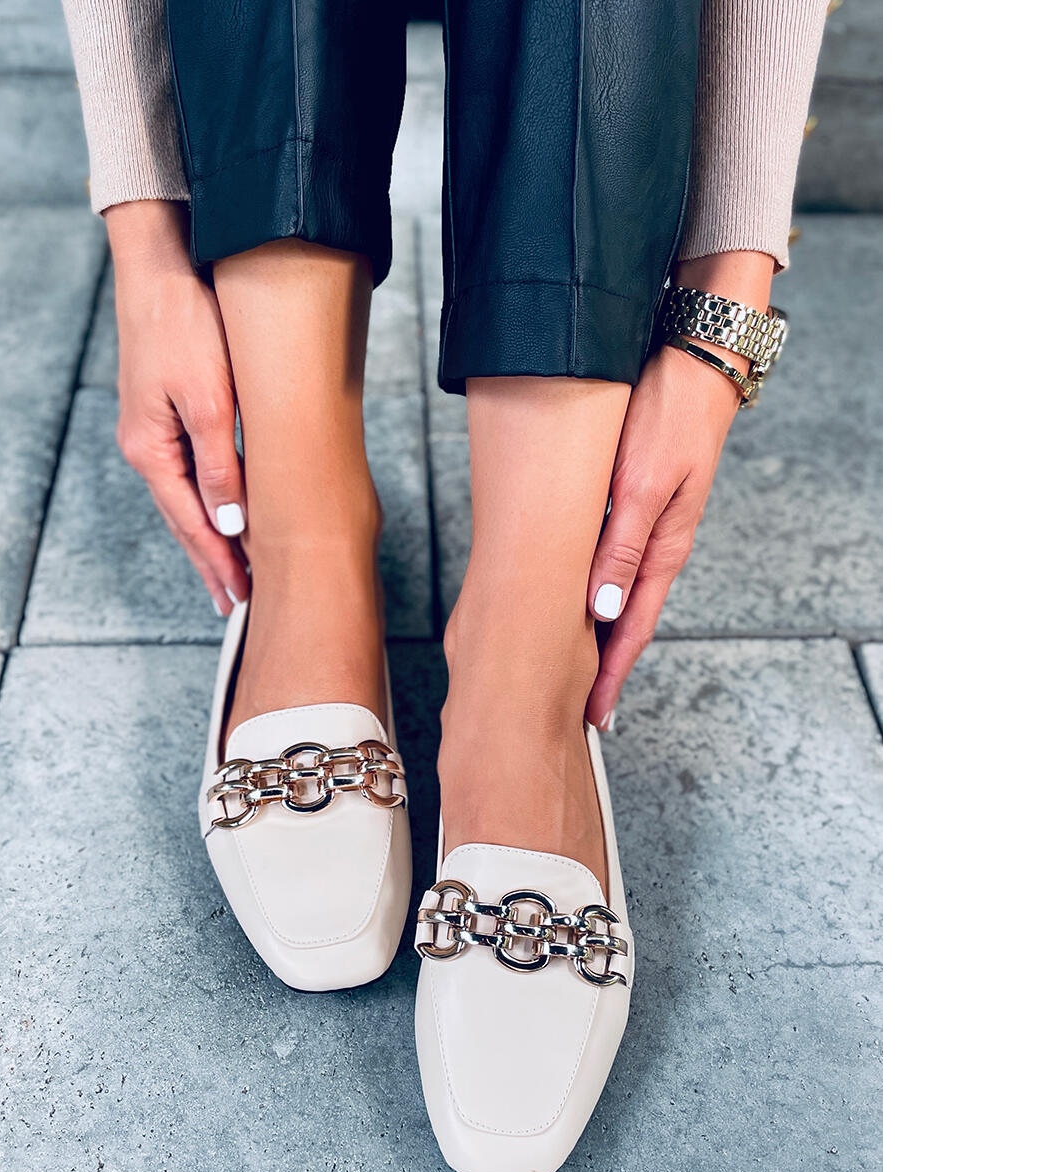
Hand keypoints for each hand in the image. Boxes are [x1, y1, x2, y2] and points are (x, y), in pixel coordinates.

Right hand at [106, 200, 249, 613]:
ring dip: (208, 540)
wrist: (162, 269)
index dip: (218, 563)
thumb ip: (219, 466)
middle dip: (210, 564)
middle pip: (183, 521)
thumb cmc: (186, 327)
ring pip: (185, 502)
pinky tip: (218, 518)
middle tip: (235, 605)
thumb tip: (229, 525)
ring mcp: (152, 434)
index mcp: (151, 451)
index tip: (240, 599)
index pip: (191, 524)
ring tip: (229, 575)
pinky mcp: (165, 416)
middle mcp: (146, 449)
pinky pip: (187, 477)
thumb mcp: (209, 400)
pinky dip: (205, 506)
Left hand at [585, 251, 773, 727]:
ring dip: (600, 634)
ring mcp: (650, 524)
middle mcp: (658, 543)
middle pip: (627, 620)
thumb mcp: (643, 483)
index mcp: (663, 547)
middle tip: (579, 709)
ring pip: (620, 593)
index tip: (594, 716)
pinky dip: (598, 592)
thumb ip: (622, 547)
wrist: (696, 355)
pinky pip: (616, 562)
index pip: (633, 627)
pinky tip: (583, 602)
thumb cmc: (672, 415)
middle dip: (604, 667)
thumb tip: (604, 611)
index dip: (612, 675)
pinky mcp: (639, 502)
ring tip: (576, 669)